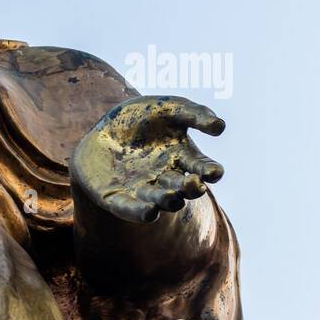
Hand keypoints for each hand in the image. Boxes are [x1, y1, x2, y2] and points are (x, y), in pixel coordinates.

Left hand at [71, 95, 224, 222]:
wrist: (99, 129)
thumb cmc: (138, 118)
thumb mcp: (167, 108)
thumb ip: (194, 113)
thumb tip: (220, 126)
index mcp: (182, 157)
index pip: (202, 167)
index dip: (210, 171)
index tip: (213, 172)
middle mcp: (167, 177)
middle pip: (184, 188)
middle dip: (190, 188)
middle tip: (193, 184)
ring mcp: (143, 190)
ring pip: (160, 201)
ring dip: (167, 201)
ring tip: (170, 197)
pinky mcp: (118, 198)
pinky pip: (131, 209)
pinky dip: (140, 212)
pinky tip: (149, 212)